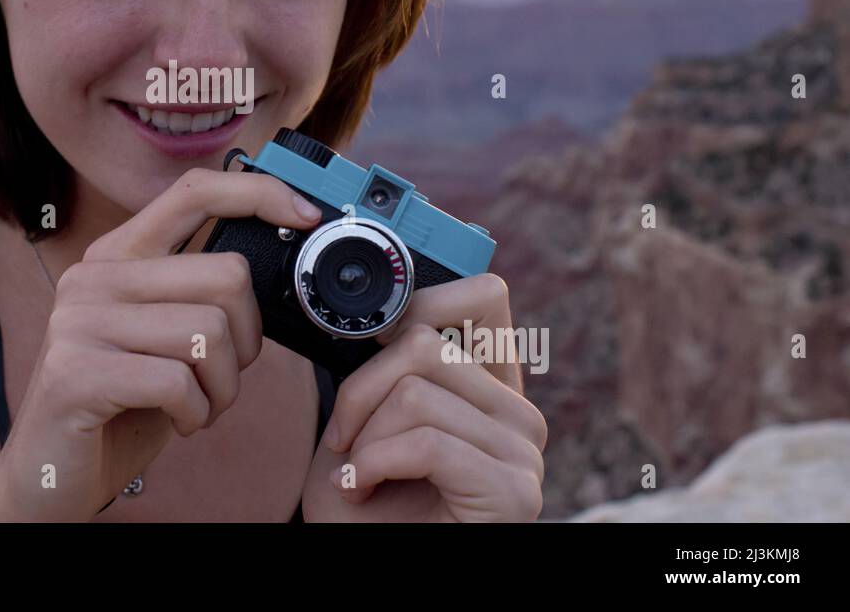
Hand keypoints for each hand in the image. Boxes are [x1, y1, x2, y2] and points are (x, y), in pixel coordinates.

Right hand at [0, 167, 322, 520]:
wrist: (48, 477)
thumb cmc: (120, 408)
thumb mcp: (162, 338)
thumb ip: (197, 294)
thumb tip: (275, 256)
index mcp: (117, 258)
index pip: (193, 192)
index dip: (257, 193)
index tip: (304, 215)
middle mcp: (92, 278)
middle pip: (225, 275)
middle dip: (247, 340)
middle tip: (220, 376)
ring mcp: (78, 322)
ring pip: (210, 332)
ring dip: (223, 387)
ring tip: (197, 405)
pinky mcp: (74, 373)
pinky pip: (178, 382)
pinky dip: (195, 413)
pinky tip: (176, 422)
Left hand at [300, 273, 546, 521]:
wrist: (370, 572)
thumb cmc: (364, 508)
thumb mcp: (366, 422)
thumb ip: (389, 366)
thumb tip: (384, 317)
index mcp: (487, 387)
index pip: (483, 295)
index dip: (420, 303)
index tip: (370, 344)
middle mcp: (517, 413)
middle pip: (426, 342)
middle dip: (360, 390)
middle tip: (344, 440)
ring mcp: (522, 452)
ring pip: (417, 391)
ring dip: (363, 438)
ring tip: (357, 474)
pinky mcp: (513, 491)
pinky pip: (426, 442)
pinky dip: (375, 464)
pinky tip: (364, 488)